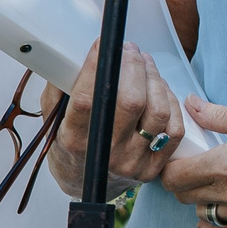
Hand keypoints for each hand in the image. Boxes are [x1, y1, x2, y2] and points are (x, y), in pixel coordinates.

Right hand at [44, 40, 183, 199]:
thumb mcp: (52, 116)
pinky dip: (171, 103)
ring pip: (157, 112)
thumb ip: (59, 88)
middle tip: (129, 50)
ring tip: (145, 63)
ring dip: (155, 80)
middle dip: (133, 67)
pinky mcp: (153, 168)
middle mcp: (105, 154)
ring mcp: (132, 162)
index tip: (102, 44)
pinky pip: (174, 129)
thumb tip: (70, 56)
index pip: (88, 99)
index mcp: (75, 140)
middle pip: (131, 101)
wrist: (82, 183)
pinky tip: (160, 90)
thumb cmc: (68, 142)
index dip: (97, 67)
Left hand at [160, 95, 226, 227]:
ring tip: (208, 183)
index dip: (169, 165)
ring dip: (198, 200)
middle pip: (184, 196)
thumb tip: (192, 105)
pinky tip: (210, 219)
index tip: (177, 154)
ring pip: (203, 214)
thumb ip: (221, 115)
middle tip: (191, 164)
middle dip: (180, 180)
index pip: (175, 176)